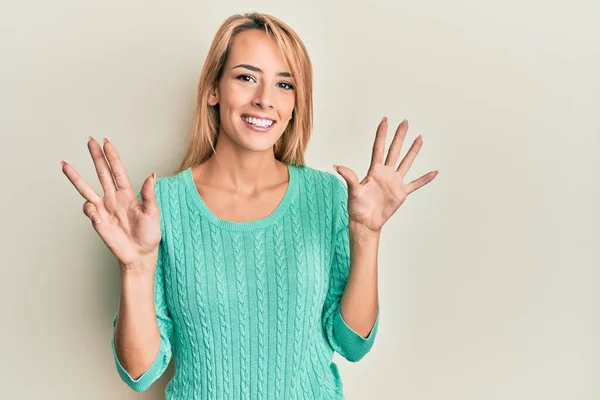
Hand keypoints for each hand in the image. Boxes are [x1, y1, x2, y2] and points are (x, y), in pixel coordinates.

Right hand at [61, 137, 160, 269]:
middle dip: (96, 157)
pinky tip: (97, 218)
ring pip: (86, 188)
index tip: (106, 142)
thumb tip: (152, 174)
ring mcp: (104, 208)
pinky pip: (89, 210)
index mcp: (128, 194)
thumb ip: (149, 194)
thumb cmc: (149, 234)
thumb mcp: (153, 212)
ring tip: (65, 165)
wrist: (140, 254)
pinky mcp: (97, 221)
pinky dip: (90, 211)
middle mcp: (114, 198)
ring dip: (76, 177)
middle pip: (102, 173)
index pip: (118, 171)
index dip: (112, 156)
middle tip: (89, 140)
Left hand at [334, 117, 438, 232]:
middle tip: (405, 122)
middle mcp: (385, 173)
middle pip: (394, 150)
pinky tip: (434, 172)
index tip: (385, 120)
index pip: (378, 148)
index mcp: (374, 170)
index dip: (382, 134)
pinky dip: (425, 178)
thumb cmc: (357, 207)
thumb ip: (349, 177)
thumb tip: (337, 166)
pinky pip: (416, 184)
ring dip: (413, 151)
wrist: (365, 222)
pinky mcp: (401, 193)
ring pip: (406, 162)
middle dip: (399, 136)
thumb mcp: (353, 191)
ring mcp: (394, 182)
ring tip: (419, 138)